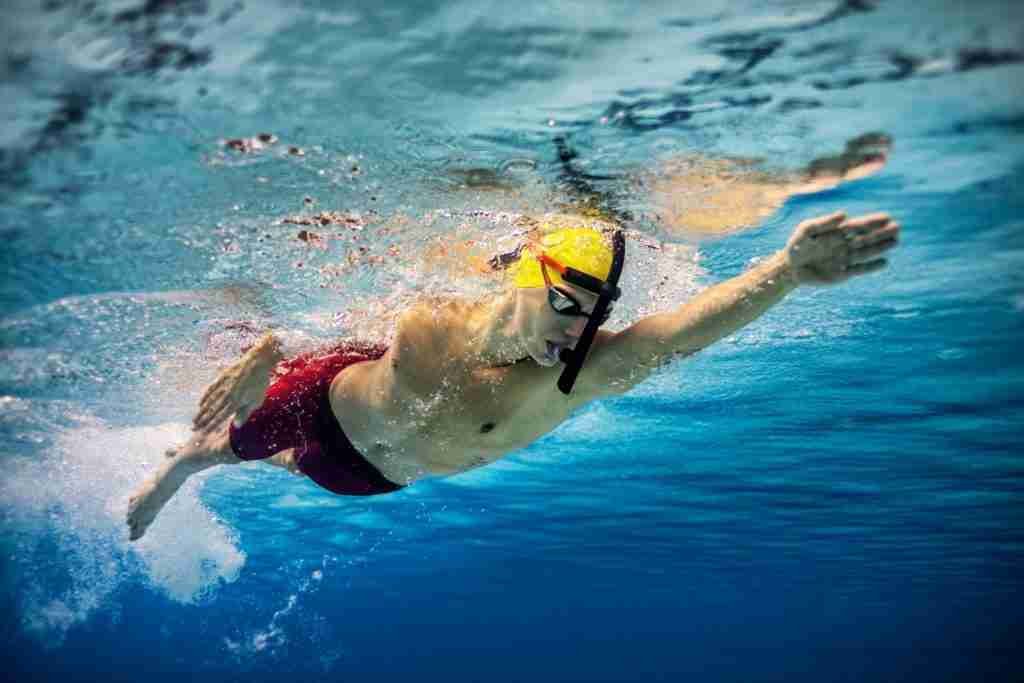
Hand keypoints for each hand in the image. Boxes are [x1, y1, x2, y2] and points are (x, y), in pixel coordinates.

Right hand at [191, 333, 283, 433]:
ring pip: (208, 402)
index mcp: (235, 403)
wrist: (256, 362)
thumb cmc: (259, 383)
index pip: (220, 417)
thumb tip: (236, 426)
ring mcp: (222, 386)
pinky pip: (209, 390)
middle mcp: (226, 395)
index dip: (210, 426)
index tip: (203, 433)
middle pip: (211, 411)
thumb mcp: (256, 401)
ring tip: (194, 420)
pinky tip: (200, 404)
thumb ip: (245, 413)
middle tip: (193, 429)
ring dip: (200, 412)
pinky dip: (204, 398)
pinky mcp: (221, 378)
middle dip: (202, 421)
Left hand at [784, 211, 898, 285]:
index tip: (886, 217)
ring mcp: (845, 259)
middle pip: (866, 238)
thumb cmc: (798, 245)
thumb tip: (845, 215)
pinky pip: (859, 270)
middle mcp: (845, 245)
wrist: (790, 267)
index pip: (858, 225)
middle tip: (897, 228)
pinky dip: (871, 267)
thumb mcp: (807, 230)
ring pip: (866, 253)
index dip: (872, 221)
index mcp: (838, 232)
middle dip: (881, 233)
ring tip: (895, 242)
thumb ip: (824, 223)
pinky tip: (883, 262)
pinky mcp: (843, 274)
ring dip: (880, 247)